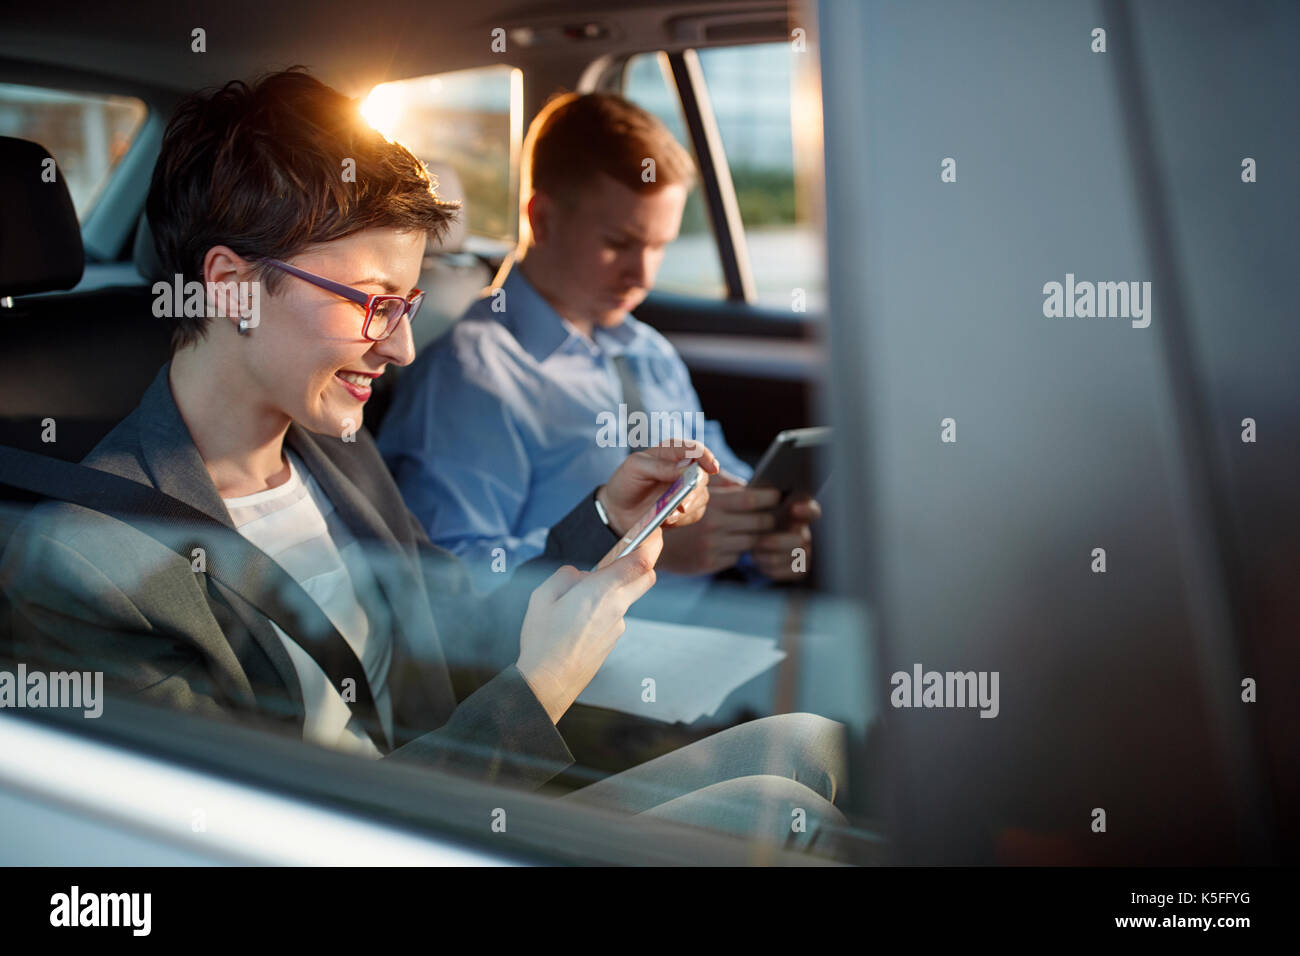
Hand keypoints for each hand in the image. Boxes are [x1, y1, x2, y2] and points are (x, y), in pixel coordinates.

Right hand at [516, 530, 662, 723]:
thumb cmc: (544, 640)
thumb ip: (565, 576)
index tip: (654, 531)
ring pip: (627, 597)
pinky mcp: (613, 640)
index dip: (652, 542)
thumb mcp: (543, 596)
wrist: (549, 682)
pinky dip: (604, 608)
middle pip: (646, 578)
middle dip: (643, 562)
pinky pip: (615, 615)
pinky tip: (578, 618)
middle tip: (627, 553)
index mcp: (602, 590)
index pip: (641, 561)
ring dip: (616, 588)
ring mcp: (618, 626)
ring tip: (579, 596)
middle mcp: (617, 607)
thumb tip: (580, 576)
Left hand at [596, 440, 718, 538]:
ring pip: (702, 496)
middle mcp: (683, 468)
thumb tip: (685, 466)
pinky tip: (667, 520)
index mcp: (672, 451)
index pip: (695, 449)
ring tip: (667, 516)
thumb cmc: (626, 481)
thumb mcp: (636, 467)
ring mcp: (686, 488)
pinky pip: (696, 513)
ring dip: (687, 507)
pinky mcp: (687, 507)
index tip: (712, 468)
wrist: (618, 509)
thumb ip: (660, 465)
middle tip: (680, 504)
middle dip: (693, 490)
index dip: (706, 457)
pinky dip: (684, 518)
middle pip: (702, 475)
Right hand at [659, 471, 780, 575]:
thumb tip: (751, 484)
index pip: (752, 500)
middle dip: (770, 517)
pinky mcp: (709, 563)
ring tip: (760, 527)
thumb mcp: (696, 489)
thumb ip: (724, 484)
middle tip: (773, 512)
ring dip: (759, 534)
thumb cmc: (674, 506)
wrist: (645, 536)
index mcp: (712, 503)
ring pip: (752, 540)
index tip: (778, 494)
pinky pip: (737, 555)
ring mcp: (712, 547)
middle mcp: (714, 525)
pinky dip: (740, 548)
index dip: (770, 497)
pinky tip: (735, 540)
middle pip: (760, 522)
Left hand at [752, 495, 821, 580]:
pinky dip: (773, 568)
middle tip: (759, 541)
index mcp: (800, 511)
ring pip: (794, 558)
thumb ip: (759, 494)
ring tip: (754, 552)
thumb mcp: (757, 502)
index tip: (794, 509)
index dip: (807, 510)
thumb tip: (750, 486)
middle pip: (800, 539)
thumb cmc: (757, 513)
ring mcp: (806, 551)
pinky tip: (759, 560)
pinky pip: (792, 572)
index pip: (813, 510)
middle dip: (778, 542)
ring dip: (771, 556)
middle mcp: (807, 531)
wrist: (754, 535)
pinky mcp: (801, 568)